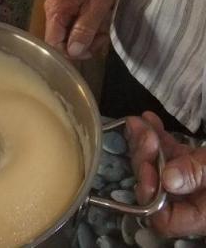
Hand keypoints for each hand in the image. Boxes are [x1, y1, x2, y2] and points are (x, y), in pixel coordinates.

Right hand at [43, 0, 122, 58]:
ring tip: (103, 27)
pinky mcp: (64, 5)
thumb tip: (73, 52)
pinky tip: (98, 21)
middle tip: (102, 37)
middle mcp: (51, 11)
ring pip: (67, 34)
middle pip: (60, 41)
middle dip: (82, 44)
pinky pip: (71, 25)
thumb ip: (84, 30)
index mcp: (55, 12)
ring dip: (86, 36)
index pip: (53, 44)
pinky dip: (85, 27)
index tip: (91, 50)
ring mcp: (57, 8)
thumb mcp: (98, 7)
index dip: (72, 53)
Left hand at [126, 111, 205, 237]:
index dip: (149, 196)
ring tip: (139, 122)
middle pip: (153, 188)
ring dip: (145, 142)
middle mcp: (192, 202)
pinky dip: (158, 137)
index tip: (148, 169)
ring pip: (156, 166)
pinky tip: (149, 119)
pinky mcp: (193, 165)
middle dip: (144, 158)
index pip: (162, 220)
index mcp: (201, 215)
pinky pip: (170, 154)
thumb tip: (168, 179)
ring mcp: (191, 182)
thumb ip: (199, 172)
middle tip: (144, 135)